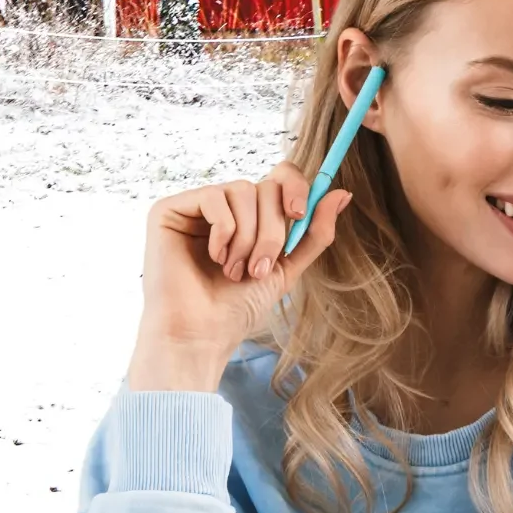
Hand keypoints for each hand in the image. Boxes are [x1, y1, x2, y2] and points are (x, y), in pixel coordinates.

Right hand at [127, 163, 351, 393]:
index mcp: (250, 216)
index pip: (279, 176)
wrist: (202, 335)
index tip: (298, 215)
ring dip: (248, 237)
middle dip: (272, 231)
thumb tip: (342, 194)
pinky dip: (223, 231)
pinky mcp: (170, 210)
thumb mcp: (287, 267)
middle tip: (259, 268)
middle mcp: (223, 206)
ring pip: (243, 190)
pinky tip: (214, 258)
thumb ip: (314, 233)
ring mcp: (195, 206)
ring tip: (235, 270)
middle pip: (266, 186)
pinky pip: (214, 197)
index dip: (295, 187)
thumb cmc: (238, 307)